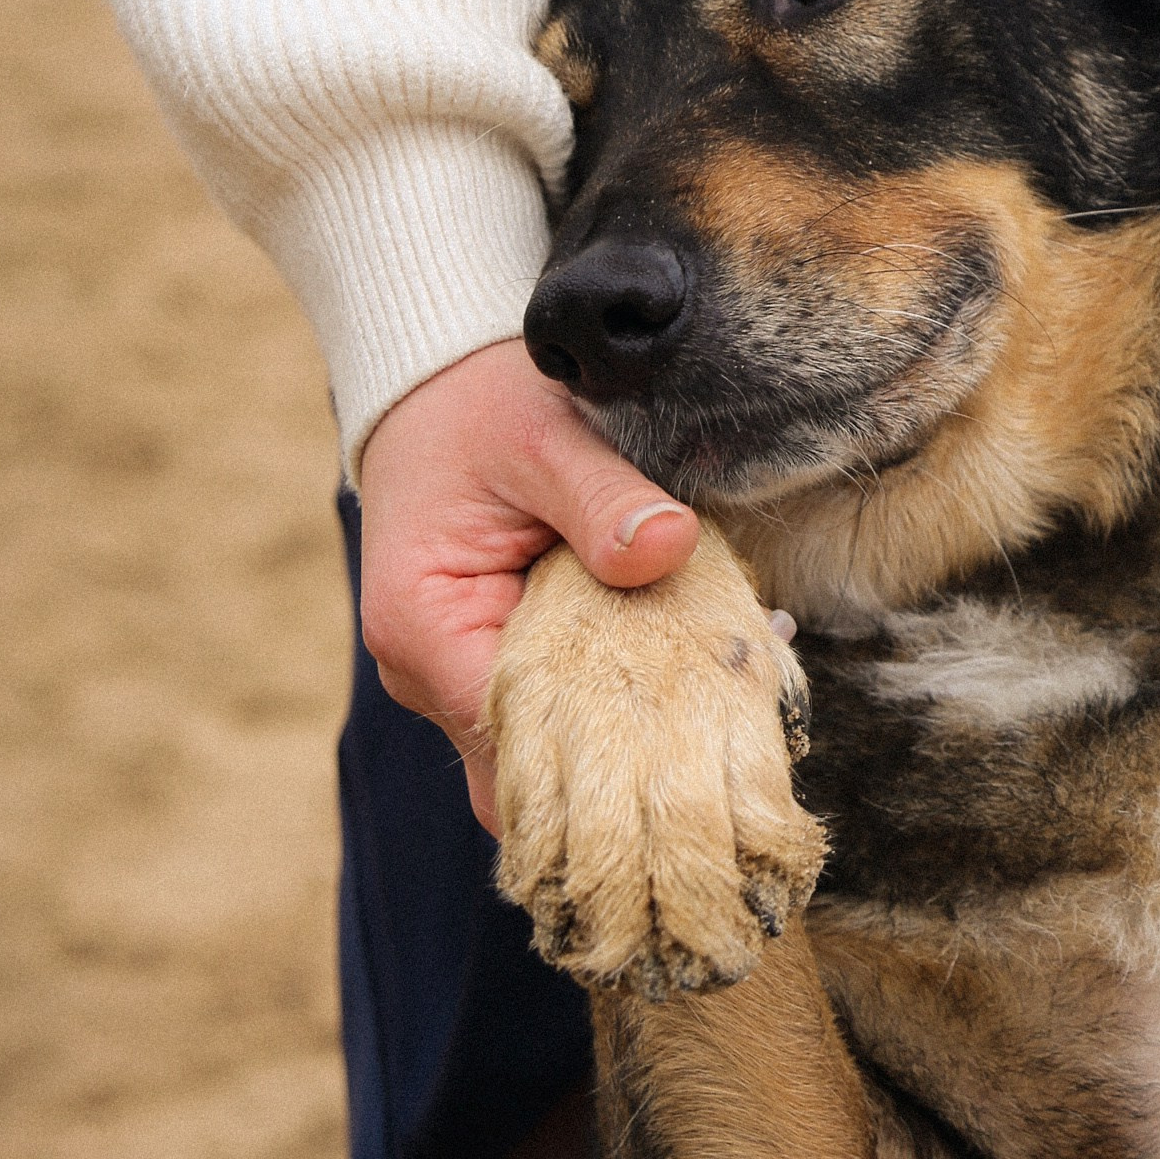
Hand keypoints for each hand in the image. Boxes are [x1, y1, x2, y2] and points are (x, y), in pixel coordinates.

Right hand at [357, 339, 698, 830]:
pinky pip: (563, 706)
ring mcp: (459, 677)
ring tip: (727, 685)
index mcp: (425, 629)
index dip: (608, 745)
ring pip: (551, 748)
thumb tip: (668, 548)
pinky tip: (699, 662)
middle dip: (631, 753)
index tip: (700, 715)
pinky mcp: (498, 662)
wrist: (436, 390)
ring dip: (634, 725)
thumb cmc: (480, 408)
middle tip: (733, 714)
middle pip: (534, 768)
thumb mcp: (545, 436)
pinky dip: (626, 693)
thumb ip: (604, 498)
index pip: (518, 735)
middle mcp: (429, 674)